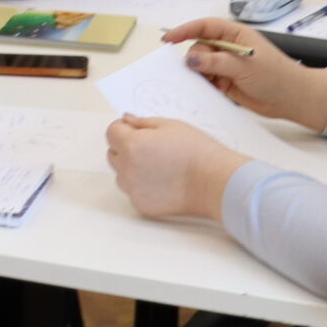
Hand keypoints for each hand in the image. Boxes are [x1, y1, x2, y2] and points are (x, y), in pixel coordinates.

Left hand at [107, 116, 244, 219]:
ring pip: (121, 174)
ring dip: (131, 168)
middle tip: (150, 147)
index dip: (124, 128)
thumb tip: (126, 120)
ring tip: (158, 166)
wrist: (214, 182)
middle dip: (125, 147)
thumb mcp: (169, 125)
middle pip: (113, 154)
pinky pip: (134, 192)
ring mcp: (133, 190)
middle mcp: (127, 169)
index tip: (136, 130)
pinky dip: (142, 186)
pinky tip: (162, 182)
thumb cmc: (196, 151)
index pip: (111, 132)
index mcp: (131, 145)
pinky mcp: (142, 206)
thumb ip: (142, 122)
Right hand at [164, 17, 326, 125]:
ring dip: (198, 74)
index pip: (204, 27)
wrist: (292, 98)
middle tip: (201, 72)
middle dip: (195, 59)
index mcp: (235, 35)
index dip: (185, 30)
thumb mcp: (244, 65)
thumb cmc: (275, 75)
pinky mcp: (226, 83)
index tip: (168, 39)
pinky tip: (208, 90)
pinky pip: (206, 81)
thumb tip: (190, 59)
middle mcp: (228, 48)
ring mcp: (226, 66)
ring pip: (200, 66)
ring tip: (209, 83)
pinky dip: (203, 85)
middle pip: (199, 48)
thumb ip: (216, 62)